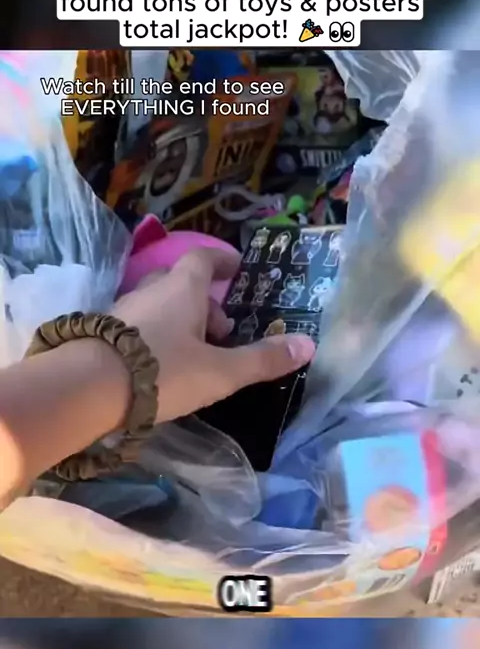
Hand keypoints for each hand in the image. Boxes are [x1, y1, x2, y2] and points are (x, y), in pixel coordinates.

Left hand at [112, 247, 315, 422]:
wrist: (88, 388)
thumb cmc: (163, 372)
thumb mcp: (220, 372)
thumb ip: (261, 360)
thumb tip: (308, 345)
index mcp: (182, 289)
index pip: (204, 259)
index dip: (222, 261)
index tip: (238, 269)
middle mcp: (150, 291)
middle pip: (180, 282)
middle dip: (204, 301)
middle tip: (221, 331)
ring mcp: (122, 311)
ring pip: (156, 304)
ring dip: (178, 320)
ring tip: (194, 354)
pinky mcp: (101, 333)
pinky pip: (136, 324)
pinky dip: (154, 335)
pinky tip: (159, 366)